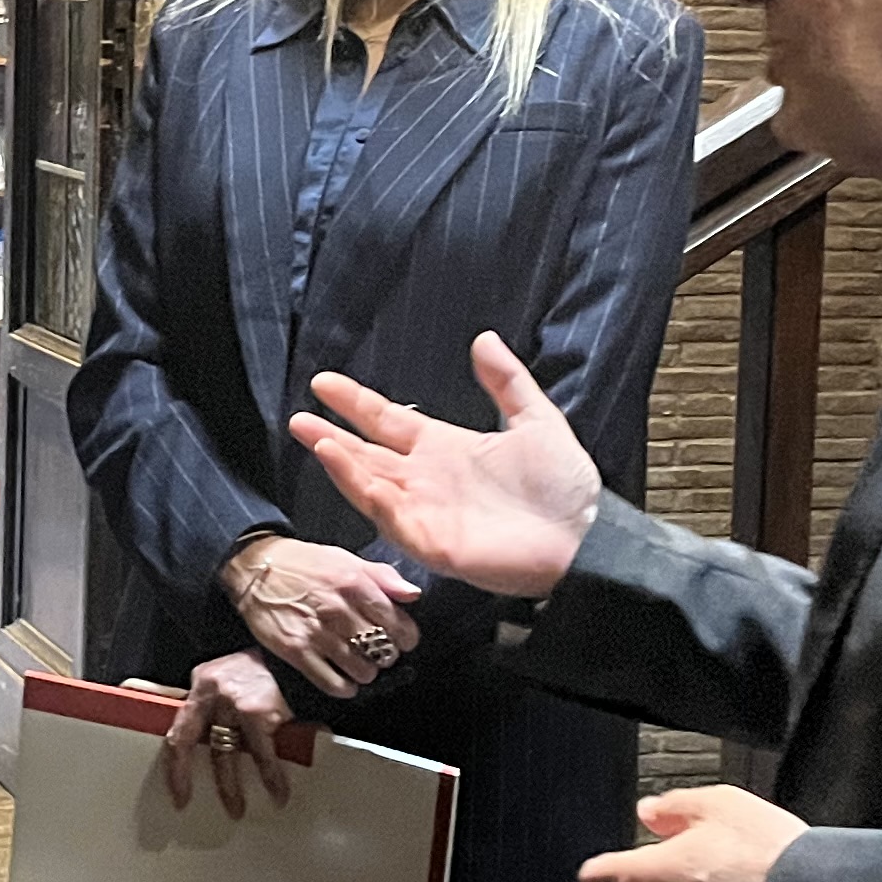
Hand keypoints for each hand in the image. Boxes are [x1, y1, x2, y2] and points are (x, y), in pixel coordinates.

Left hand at [159, 651, 296, 816]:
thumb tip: (182, 715)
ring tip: (236, 809)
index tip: (176, 787)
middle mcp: (213, 692)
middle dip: (185, 775)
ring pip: (225, 754)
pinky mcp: (259, 713)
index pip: (178, 726)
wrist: (301, 654)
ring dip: (230, 787)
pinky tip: (278, 794)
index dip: (174, 761)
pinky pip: (262, 756)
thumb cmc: (266, 667)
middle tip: (187, 799)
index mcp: (203, 683)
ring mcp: (234, 703)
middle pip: (189, 741)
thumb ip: (207, 698)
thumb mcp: (227, 676)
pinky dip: (271, 778)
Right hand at [218, 533, 424, 700]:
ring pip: (360, 669)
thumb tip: (413, 595)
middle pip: (380, 648)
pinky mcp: (295, 650)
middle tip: (380, 653)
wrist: (256, 568)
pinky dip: (344, 687)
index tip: (404, 641)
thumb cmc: (305, 564)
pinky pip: (331, 682)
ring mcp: (316, 631)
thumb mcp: (346, 558)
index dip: (406, 637)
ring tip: (362, 667)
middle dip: (386, 655)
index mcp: (354, 582)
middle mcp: (337, 608)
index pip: (395, 621)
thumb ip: (384, 576)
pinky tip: (345, 681)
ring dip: (367, 673)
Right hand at [291, 331, 599, 600]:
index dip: (355, 403)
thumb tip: (484, 340)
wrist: (583, 537)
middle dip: (331, 436)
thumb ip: (507, 381)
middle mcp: (427, 480)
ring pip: (369, 483)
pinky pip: (388, 514)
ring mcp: (425, 512)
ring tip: (313, 436)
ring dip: (341, 461)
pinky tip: (344, 465)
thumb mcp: (536, 420)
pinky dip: (362, 489)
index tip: (324, 383)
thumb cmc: (564, 488)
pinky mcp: (430, 541)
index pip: (388, 423)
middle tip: (298, 417)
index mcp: (446, 450)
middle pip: (367, 454)